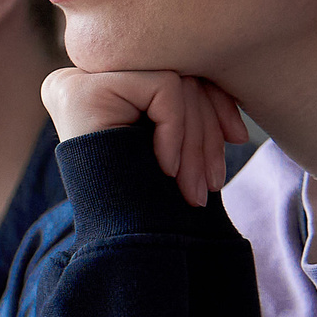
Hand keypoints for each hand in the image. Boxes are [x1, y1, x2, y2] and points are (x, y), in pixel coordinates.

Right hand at [42, 68, 246, 208]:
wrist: (110, 243)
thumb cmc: (141, 199)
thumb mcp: (168, 140)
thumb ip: (186, 101)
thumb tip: (232, 87)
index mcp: (99, 83)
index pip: (171, 72)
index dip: (212, 104)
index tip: (236, 140)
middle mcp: (83, 72)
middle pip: (175, 74)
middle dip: (208, 128)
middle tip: (216, 179)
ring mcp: (80, 77)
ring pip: (175, 82)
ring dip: (198, 138)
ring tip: (198, 186)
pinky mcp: (87, 87)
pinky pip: (164, 89)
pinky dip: (176, 131)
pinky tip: (167, 169)